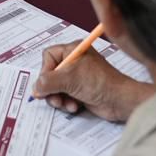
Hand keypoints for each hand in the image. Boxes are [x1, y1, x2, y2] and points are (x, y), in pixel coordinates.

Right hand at [31, 42, 153, 122]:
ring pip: (55, 87)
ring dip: (59, 98)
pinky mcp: (80, 90)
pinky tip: (75, 106)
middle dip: (52, 89)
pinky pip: (64, 96)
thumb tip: (35, 89)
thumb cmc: (100, 82)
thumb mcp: (70, 79)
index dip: (45, 70)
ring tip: (66, 104)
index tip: (47, 83)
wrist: (120, 100)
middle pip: (50, 74)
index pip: (48, 56)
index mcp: (73, 50)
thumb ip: (48, 82)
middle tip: (56, 98)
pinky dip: (66, 102)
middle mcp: (74, 62)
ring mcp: (77, 77)